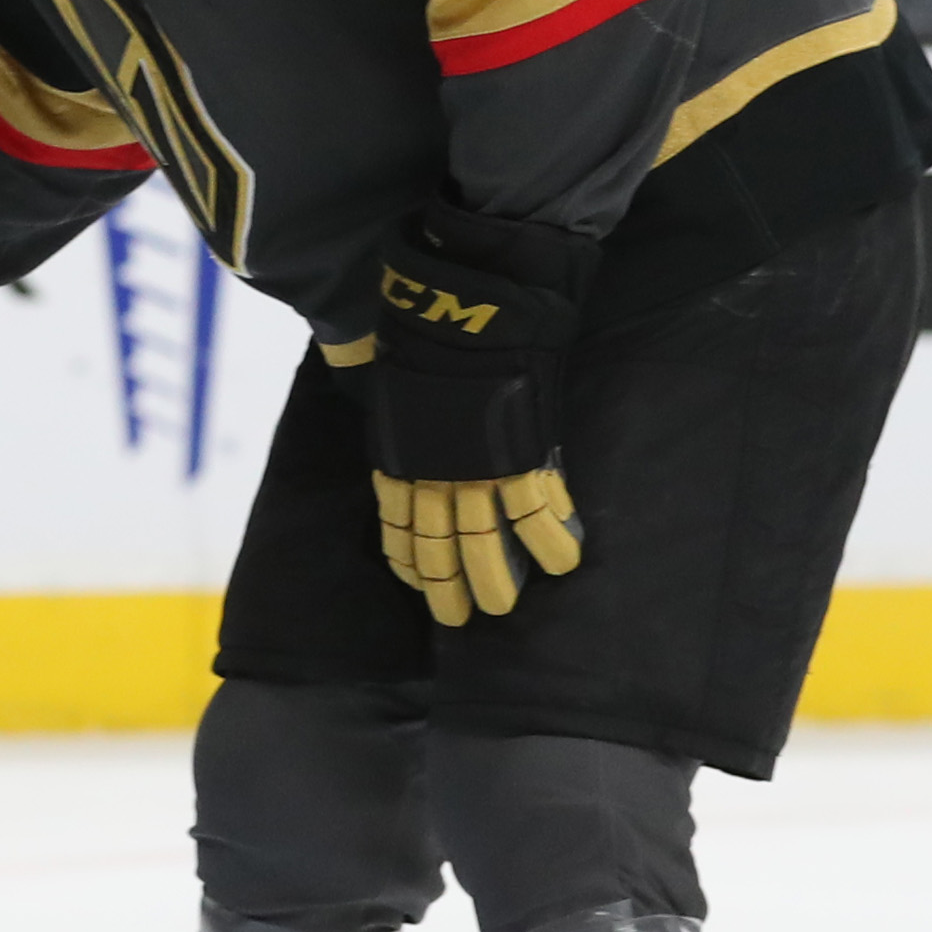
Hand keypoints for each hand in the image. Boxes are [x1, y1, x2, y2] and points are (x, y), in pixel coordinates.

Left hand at [355, 205, 596, 626]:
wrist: (462, 313)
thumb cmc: (423, 332)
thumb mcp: (391, 376)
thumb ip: (392, 397)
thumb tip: (368, 377)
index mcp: (397, 457)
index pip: (397, 525)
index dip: (408, 560)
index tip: (417, 585)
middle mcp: (430, 475)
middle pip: (435, 545)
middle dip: (446, 586)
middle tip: (459, 618)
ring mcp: (473, 471)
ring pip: (482, 542)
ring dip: (494, 579)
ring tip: (502, 608)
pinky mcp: (517, 459)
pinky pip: (535, 512)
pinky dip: (552, 540)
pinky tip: (564, 563)